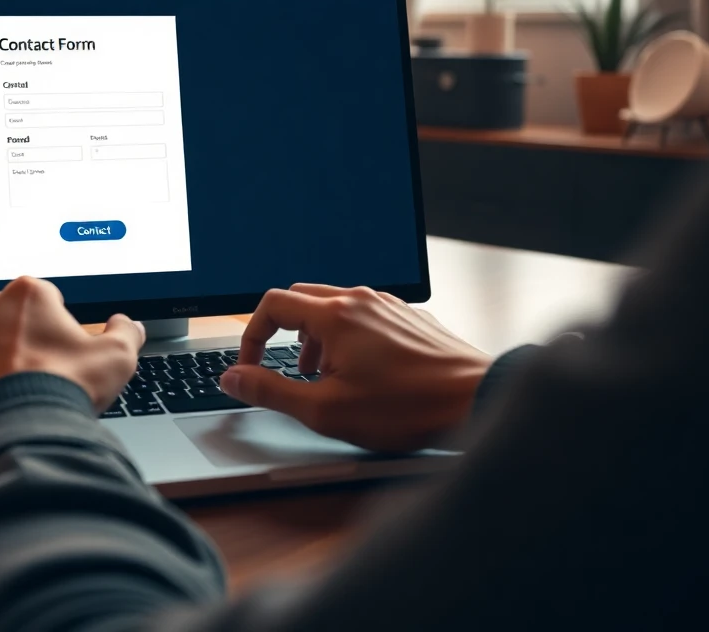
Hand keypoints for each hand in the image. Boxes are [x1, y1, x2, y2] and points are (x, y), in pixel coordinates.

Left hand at [0, 276, 144, 434]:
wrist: (20, 433)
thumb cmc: (65, 389)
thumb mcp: (116, 358)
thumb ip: (125, 332)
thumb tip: (127, 324)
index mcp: (28, 293)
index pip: (42, 300)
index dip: (52, 326)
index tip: (56, 351)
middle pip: (1, 316)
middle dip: (13, 338)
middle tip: (30, 372)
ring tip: (2, 388)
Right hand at [220, 285, 490, 450]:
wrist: (476, 401)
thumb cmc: (407, 408)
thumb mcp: (325, 410)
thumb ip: (271, 391)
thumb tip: (233, 379)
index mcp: (335, 315)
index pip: (272, 306)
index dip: (251, 337)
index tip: (250, 367)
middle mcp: (360, 300)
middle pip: (300, 298)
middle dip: (281, 333)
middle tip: (281, 369)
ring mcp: (388, 306)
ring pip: (333, 307)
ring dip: (314, 337)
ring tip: (320, 377)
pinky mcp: (408, 318)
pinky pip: (364, 315)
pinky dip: (346, 337)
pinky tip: (360, 373)